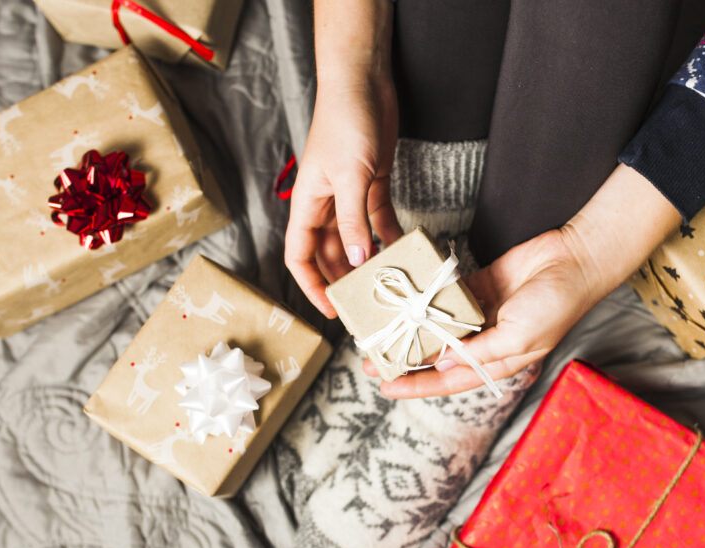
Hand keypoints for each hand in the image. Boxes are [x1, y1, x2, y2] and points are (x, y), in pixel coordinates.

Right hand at [284, 0, 401, 318]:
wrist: (363, 82)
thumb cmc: (344, 122)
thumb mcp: (350, 176)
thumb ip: (354, 221)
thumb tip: (358, 260)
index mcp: (307, 205)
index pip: (300, 256)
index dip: (311, 286)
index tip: (332, 309)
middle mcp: (326, 205)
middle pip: (330, 254)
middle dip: (345, 279)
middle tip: (368, 302)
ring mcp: (349, 196)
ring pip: (356, 240)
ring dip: (370, 260)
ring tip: (389, 281)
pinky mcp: (373, 184)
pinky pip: (379, 220)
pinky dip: (390, 235)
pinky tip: (404, 249)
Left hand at [366, 228, 599, 396]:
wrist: (575, 259)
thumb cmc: (555, 305)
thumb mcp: (519, 337)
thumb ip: (480, 352)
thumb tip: (442, 364)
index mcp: (498, 361)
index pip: (449, 381)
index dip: (417, 386)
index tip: (386, 388)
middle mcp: (485, 341)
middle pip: (438, 356)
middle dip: (405, 360)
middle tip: (371, 360)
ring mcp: (481, 313)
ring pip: (437, 326)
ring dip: (411, 329)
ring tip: (379, 331)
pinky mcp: (479, 287)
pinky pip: (446, 296)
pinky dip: (425, 298)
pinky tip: (402, 300)